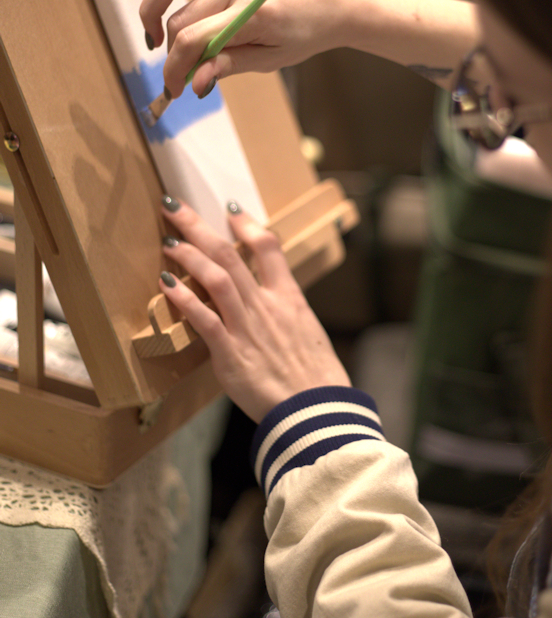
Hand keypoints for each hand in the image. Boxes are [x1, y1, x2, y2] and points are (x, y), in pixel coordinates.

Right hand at [128, 0, 368, 98]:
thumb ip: (230, 66)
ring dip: (152, 9)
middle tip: (176, 71)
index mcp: (253, 14)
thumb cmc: (308, 31)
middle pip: (181, 18)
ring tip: (155, 35)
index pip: (195, 42)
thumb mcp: (272, 59)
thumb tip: (195, 82)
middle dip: (170, 51)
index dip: (175, 70)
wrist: (335, 0)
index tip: (174, 89)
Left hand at [158, 198, 350, 422]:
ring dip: (189, 255)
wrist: (318, 412)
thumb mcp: (308, 335)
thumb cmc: (317, 380)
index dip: (248, 223)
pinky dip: (184, 299)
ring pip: (217, 278)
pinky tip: (166, 284)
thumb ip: (287, 316)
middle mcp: (268, 306)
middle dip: (200, 226)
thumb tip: (274, 310)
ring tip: (168, 241)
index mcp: (290, 298)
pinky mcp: (232, 355)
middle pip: (231, 253)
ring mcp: (249, 328)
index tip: (230, 209)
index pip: (269, 247)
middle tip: (175, 206)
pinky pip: (205, 320)